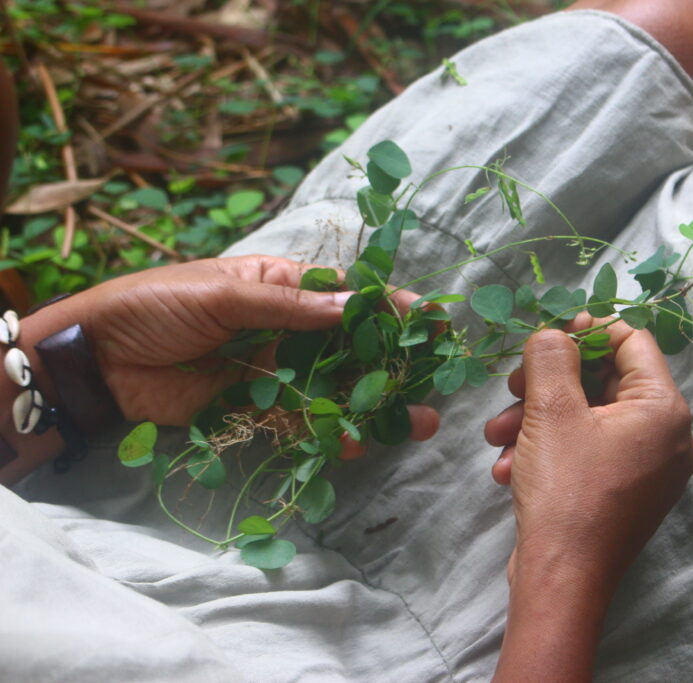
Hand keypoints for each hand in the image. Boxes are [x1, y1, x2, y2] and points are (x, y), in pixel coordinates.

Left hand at [27, 256, 439, 437]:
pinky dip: (330, 434)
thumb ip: (290, 308)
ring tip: (415, 422)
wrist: (98, 358)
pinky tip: (360, 444)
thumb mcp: (223, 294)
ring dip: (373, 405)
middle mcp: (286, 330)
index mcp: (280, 288)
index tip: (430, 320)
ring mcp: (274, 372)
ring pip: (335, 389)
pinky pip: (302, 423)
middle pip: (350, 348)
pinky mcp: (255, 410)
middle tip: (435, 383)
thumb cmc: (157, 304)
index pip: (344, 296)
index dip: (388, 308)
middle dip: (393, 365)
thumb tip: (354, 306)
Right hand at [485, 316, 692, 680]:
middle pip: (606, 381)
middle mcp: (668, 438)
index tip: (548, 335)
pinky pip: (588, 453)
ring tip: (496, 435)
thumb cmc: (565, 492)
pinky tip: (508, 468)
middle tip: (512, 387)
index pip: (632, 341)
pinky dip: (548, 451)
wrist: (561, 581)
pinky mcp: (624, 494)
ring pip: (588, 419)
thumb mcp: (551, 410)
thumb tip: (553, 334)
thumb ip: (551, 356)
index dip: (588, 330)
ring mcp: (647, 470)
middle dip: (549, 383)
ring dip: (537, 419)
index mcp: (665, 410)